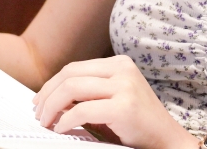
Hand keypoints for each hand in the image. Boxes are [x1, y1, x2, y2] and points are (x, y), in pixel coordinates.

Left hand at [33, 56, 196, 148]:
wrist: (168, 141)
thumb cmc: (138, 125)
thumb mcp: (113, 99)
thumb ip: (88, 93)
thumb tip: (50, 98)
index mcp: (120, 64)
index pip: (74, 68)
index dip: (52, 84)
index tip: (40, 100)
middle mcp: (123, 70)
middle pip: (70, 75)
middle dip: (47, 95)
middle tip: (38, 113)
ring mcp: (125, 86)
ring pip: (72, 88)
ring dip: (51, 107)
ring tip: (46, 122)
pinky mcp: (124, 107)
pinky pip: (82, 110)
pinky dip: (65, 120)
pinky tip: (60, 128)